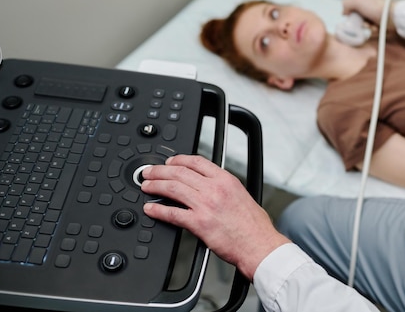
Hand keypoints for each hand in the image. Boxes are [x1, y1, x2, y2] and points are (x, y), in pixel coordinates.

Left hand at [141, 155, 289, 279]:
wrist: (259, 244)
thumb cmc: (254, 225)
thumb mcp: (242, 195)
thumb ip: (224, 188)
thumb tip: (209, 185)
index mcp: (225, 180)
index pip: (197, 162)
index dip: (178, 160)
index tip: (170, 162)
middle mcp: (214, 189)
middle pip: (180, 172)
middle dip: (160, 171)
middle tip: (150, 172)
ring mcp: (205, 205)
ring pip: (173, 188)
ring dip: (155, 185)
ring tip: (146, 186)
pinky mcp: (198, 223)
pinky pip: (172, 213)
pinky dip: (158, 210)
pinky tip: (150, 208)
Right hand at [342, 0, 394, 29]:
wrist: (394, 19)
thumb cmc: (378, 7)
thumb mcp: (358, 1)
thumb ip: (347, 3)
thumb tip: (344, 12)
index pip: (355, 3)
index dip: (352, 10)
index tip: (351, 14)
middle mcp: (374, 4)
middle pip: (359, 15)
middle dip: (360, 21)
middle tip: (363, 22)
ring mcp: (379, 14)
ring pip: (365, 23)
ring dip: (366, 26)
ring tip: (371, 25)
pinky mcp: (382, 23)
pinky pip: (372, 29)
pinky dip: (373, 30)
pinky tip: (376, 28)